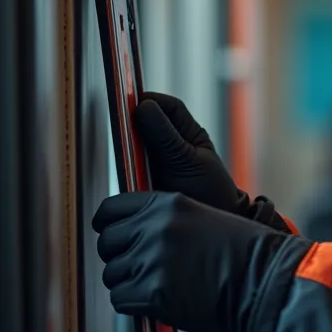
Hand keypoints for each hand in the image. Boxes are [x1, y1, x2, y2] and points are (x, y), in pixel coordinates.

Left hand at [92, 191, 306, 331]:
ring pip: (113, 273)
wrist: (259, 280)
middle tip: (139, 266)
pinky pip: (120, 299)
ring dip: (127, 282)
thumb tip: (131, 229)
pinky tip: (155, 300)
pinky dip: (133, 303)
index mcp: (166, 204)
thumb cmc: (239, 252)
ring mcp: (152, 260)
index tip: (109, 233)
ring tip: (154, 284)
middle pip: (107, 243)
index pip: (110, 210)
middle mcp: (155, 229)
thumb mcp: (200, 216)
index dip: (106, 225)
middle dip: (118, 256)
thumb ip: (164, 218)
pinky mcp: (152, 292)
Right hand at [135, 92, 287, 231]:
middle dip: (132, 122)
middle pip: (146, 122)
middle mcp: (170, 144)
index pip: (167, 106)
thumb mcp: (188, 162)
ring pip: (134, 144)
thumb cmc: (210, 193)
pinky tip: (122, 168)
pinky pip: (128, 167)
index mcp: (188, 133)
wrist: (208, 232)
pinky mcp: (143, 181)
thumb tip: (143, 107)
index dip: (149, 99)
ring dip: (126, 145)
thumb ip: (166, 137)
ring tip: (122, 149)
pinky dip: (124, 165)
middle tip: (120, 126)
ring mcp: (156, 162)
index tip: (131, 101)